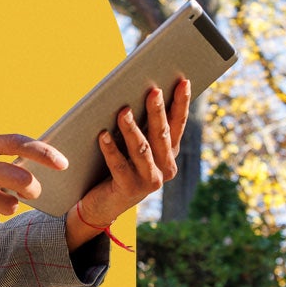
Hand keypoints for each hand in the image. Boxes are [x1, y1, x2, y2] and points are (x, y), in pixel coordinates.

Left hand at [66, 79, 190, 247]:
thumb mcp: (133, 147)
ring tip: (123, 111)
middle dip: (157, 111)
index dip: (181, 104)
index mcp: (169, 154)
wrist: (103, 204)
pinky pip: (119, 166)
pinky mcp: (129, 189)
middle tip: (152, 90)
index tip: (183, 82)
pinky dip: (110, 149)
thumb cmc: (118, 167)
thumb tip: (136, 93)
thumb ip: (140, 127)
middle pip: (160, 135)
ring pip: (141, 150)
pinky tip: (102, 135)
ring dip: (131, 129)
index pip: (177, 125)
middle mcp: (164, 169)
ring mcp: (149, 181)